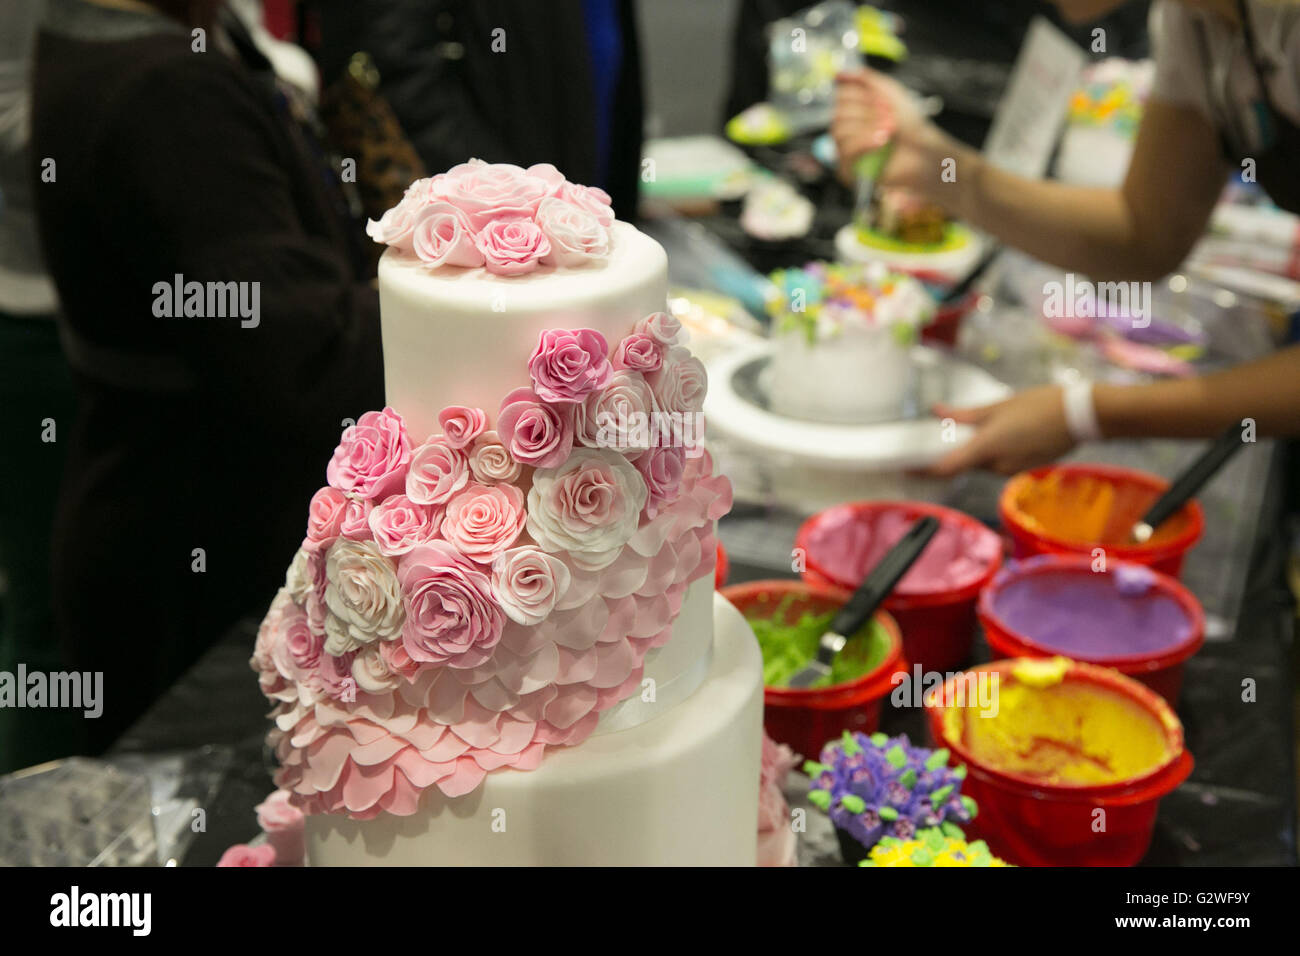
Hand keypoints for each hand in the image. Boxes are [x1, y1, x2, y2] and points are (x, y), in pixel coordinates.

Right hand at [831, 68, 954, 198]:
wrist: (925, 152)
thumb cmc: (910, 126)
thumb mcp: (889, 93)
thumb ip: (865, 80)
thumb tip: (839, 74)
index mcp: (852, 111)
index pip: (840, 96)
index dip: (861, 95)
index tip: (883, 102)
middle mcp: (845, 131)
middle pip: (838, 113)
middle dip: (866, 112)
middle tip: (890, 117)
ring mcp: (845, 151)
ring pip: (839, 131)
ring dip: (868, 127)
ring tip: (889, 130)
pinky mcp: (848, 170)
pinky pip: (845, 151)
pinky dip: (864, 142)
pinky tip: (882, 141)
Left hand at [927, 386, 1078, 476]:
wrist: (1081, 416)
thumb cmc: (1041, 405)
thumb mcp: (998, 406)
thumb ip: (964, 414)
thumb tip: (937, 411)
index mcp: (986, 448)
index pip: (945, 468)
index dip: (921, 471)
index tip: (905, 469)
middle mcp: (996, 466)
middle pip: (962, 466)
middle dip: (948, 456)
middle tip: (932, 441)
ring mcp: (1010, 471)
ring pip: (980, 465)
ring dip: (971, 454)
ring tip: (968, 432)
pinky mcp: (1022, 470)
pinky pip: (996, 464)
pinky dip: (988, 455)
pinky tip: (994, 436)